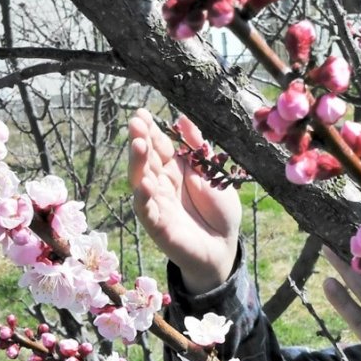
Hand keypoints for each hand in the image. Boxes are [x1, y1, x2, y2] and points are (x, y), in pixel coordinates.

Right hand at [128, 109, 242, 292]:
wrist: (225, 246)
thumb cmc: (218, 210)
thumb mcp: (212, 172)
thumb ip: (197, 147)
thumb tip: (182, 117)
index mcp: (174, 170)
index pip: (158, 147)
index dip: (150, 131)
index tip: (141, 113)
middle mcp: (161, 184)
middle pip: (146, 160)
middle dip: (140, 141)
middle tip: (135, 123)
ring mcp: (157, 205)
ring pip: (140, 182)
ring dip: (138, 164)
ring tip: (138, 145)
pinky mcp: (158, 227)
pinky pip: (146, 212)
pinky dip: (143, 199)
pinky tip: (143, 185)